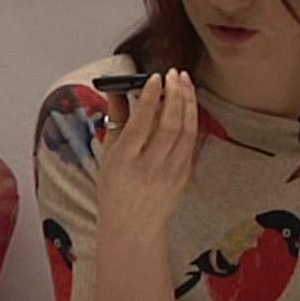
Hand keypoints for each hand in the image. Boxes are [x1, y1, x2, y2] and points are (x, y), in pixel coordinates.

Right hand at [97, 71, 197, 236]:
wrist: (132, 226)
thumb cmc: (114, 188)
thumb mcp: (107, 154)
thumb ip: (116, 119)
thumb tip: (118, 88)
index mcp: (124, 160)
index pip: (141, 123)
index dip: (150, 98)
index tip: (155, 77)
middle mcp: (149, 166)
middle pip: (169, 125)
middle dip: (174, 94)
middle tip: (174, 74)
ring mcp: (171, 172)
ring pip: (186, 131)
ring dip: (188, 102)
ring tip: (184, 81)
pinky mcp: (185, 175)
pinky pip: (191, 142)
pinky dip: (192, 119)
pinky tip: (188, 104)